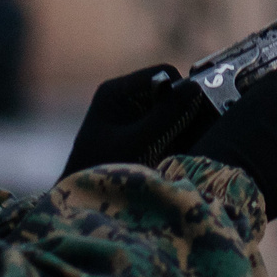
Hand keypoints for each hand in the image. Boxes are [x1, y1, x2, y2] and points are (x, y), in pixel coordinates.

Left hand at [63, 64, 186, 176]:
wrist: (81, 202)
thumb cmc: (100, 171)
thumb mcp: (136, 143)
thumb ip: (165, 114)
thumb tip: (195, 88)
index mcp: (116, 91)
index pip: (162, 74)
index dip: (180, 92)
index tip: (188, 118)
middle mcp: (124, 98)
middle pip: (169, 92)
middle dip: (181, 112)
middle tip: (186, 136)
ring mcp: (132, 115)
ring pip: (171, 110)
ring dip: (179, 128)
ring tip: (175, 149)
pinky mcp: (139, 132)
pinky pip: (166, 126)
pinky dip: (174, 139)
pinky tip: (170, 156)